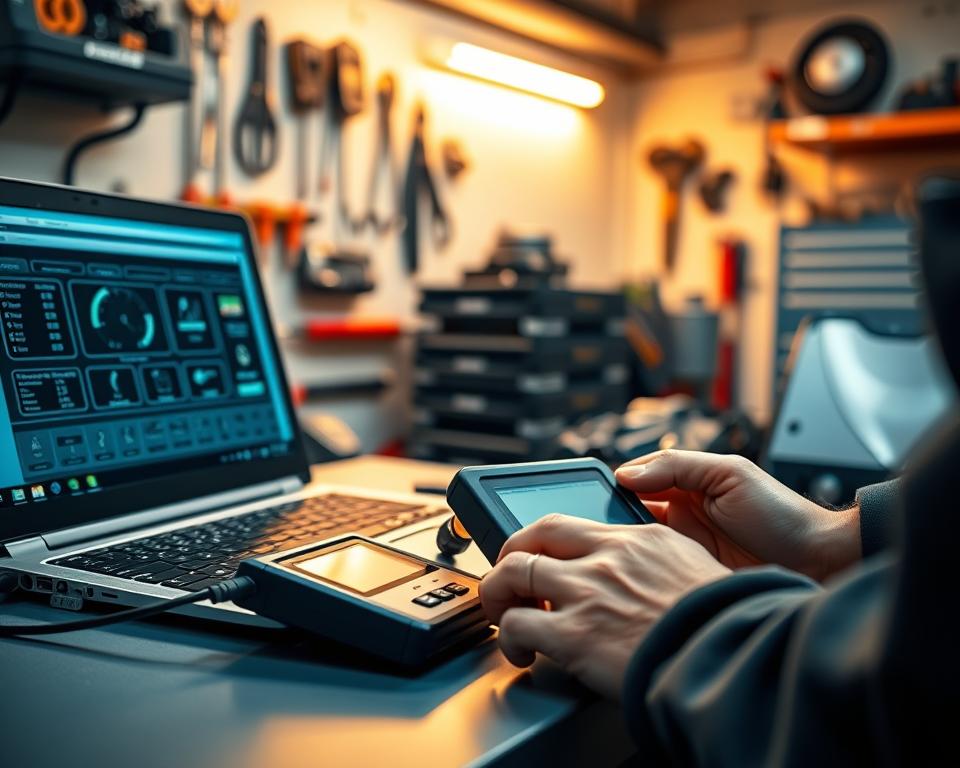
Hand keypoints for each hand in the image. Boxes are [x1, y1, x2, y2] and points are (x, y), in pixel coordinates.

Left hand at [479, 514, 729, 699]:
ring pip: (513, 572)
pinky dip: (507, 637)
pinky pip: (516, 624)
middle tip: (506, 576)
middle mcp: (607, 559)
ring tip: (501, 612)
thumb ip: (664, 563)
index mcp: (638, 540)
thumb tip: (656, 573)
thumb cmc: (726, 622)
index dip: (543, 538)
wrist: (733, 656)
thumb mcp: (698, 569)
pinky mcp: (574, 634)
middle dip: (509, 554)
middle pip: (534, 536)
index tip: (535, 552)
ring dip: (497, 593)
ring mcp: (587, 593)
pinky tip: (520, 650)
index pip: (572, 523)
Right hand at [615, 450, 860, 580]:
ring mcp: (682, 547)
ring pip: (636, 544)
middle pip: (629, 513)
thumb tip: (626, 473)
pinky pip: (654, 571)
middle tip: (595, 526)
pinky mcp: (688, 575)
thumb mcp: (730, 474)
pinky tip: (628, 571)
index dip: (614, 485)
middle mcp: (679, 514)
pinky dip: (639, 571)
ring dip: (623, 546)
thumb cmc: (782, 514)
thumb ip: (678, 466)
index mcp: (686, 483)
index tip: (591, 493)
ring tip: (608, 549)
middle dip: (611, 518)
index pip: (636, 479)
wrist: (818, 562)